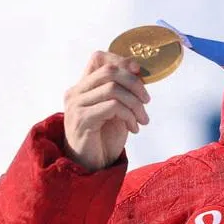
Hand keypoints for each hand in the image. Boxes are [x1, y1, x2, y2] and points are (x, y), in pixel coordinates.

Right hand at [63, 51, 150, 170]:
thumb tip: (137, 68)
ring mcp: (76, 106)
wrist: (91, 166)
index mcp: (82, 86)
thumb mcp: (117, 108)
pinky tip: (134, 128)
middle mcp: (75, 92)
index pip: (98, 57)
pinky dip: (129, 115)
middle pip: (109, 70)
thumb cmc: (104, 136)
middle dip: (135, 83)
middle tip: (147, 100)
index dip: (121, 60)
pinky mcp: (82, 120)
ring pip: (113, 89)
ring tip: (142, 119)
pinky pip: (113, 107)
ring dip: (135, 104)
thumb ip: (123, 89)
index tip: (139, 73)